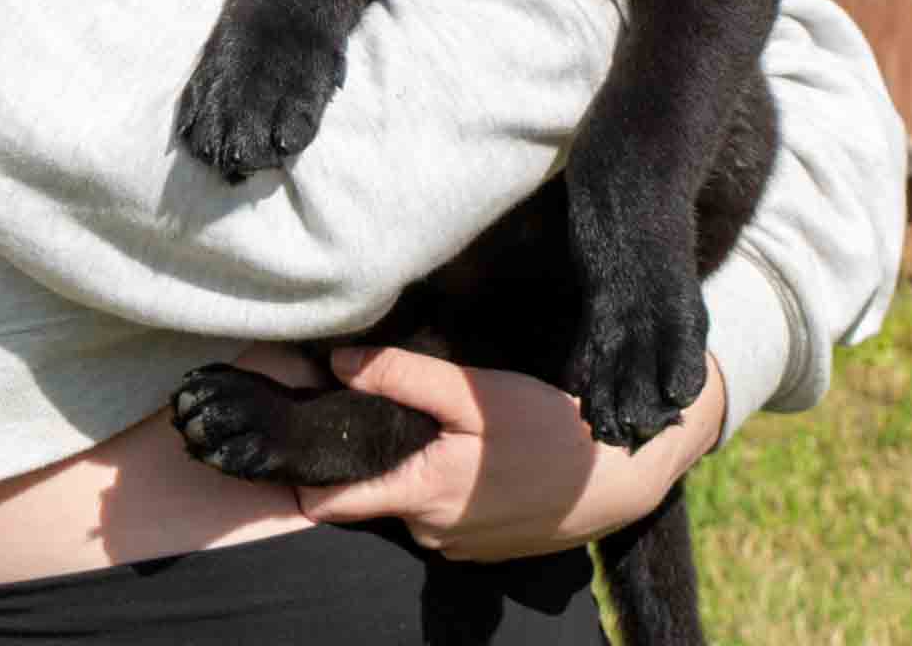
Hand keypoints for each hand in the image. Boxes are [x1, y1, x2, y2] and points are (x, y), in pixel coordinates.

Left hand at [295, 345, 726, 560]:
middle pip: (376, 495)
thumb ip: (402, 377)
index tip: (293, 443)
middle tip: (378, 409)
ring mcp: (462, 548)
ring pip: (412, 503)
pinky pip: (445, 515)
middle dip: (370, 459)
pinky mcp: (488, 548)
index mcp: (421, 497)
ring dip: (413, 471)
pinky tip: (471, 454)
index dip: (308, 473)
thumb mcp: (471, 392)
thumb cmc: (545, 427)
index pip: (334, 503)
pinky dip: (445, 487)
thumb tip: (338, 364)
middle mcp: (433, 534)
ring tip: (433, 427)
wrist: (617, 474)